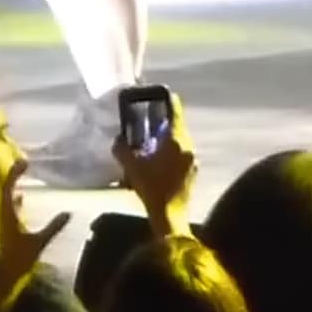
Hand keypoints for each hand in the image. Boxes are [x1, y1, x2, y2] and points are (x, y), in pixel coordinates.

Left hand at [0, 159, 69, 278]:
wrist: (8, 274)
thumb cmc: (22, 258)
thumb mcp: (40, 242)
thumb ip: (54, 227)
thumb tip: (68, 212)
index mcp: (8, 214)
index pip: (8, 187)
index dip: (15, 173)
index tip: (25, 162)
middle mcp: (4, 213)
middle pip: (6, 187)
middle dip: (14, 174)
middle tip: (25, 162)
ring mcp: (5, 218)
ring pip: (7, 196)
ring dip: (14, 183)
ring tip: (23, 173)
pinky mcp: (8, 225)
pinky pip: (10, 205)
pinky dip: (16, 197)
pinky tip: (22, 196)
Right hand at [112, 92, 196, 235]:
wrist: (169, 217)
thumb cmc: (151, 187)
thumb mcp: (130, 165)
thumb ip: (122, 148)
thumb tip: (118, 139)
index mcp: (175, 138)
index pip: (174, 109)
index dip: (166, 98)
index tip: (156, 94)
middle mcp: (188, 146)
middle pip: (177, 125)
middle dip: (162, 122)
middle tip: (146, 122)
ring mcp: (193, 160)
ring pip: (180, 141)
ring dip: (167, 140)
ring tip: (150, 144)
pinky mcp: (194, 173)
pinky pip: (182, 155)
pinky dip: (172, 153)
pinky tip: (159, 163)